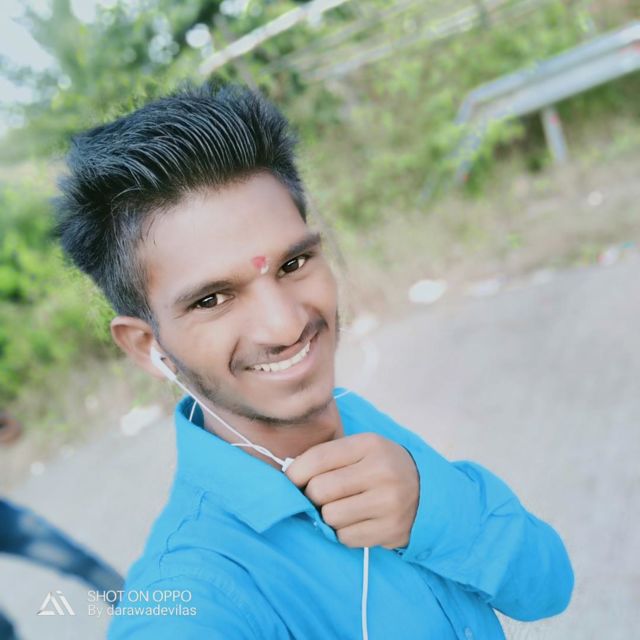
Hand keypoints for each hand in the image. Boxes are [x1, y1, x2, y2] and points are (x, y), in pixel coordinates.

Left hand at [285, 433, 418, 548]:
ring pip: (330, 517)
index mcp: (369, 445)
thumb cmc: (380, 467)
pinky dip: (343, 532)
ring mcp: (389, 503)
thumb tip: (287, 477)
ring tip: (340, 507)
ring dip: (327, 516)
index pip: (318, 458)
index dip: (295, 473)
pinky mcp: (391, 530)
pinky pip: (345, 537)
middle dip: (311, 496)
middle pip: (319, 490)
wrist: (427, 490)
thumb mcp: (360, 449)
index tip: (289, 481)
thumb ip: (328, 457)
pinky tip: (355, 520)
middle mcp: (382, 472)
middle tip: (318, 496)